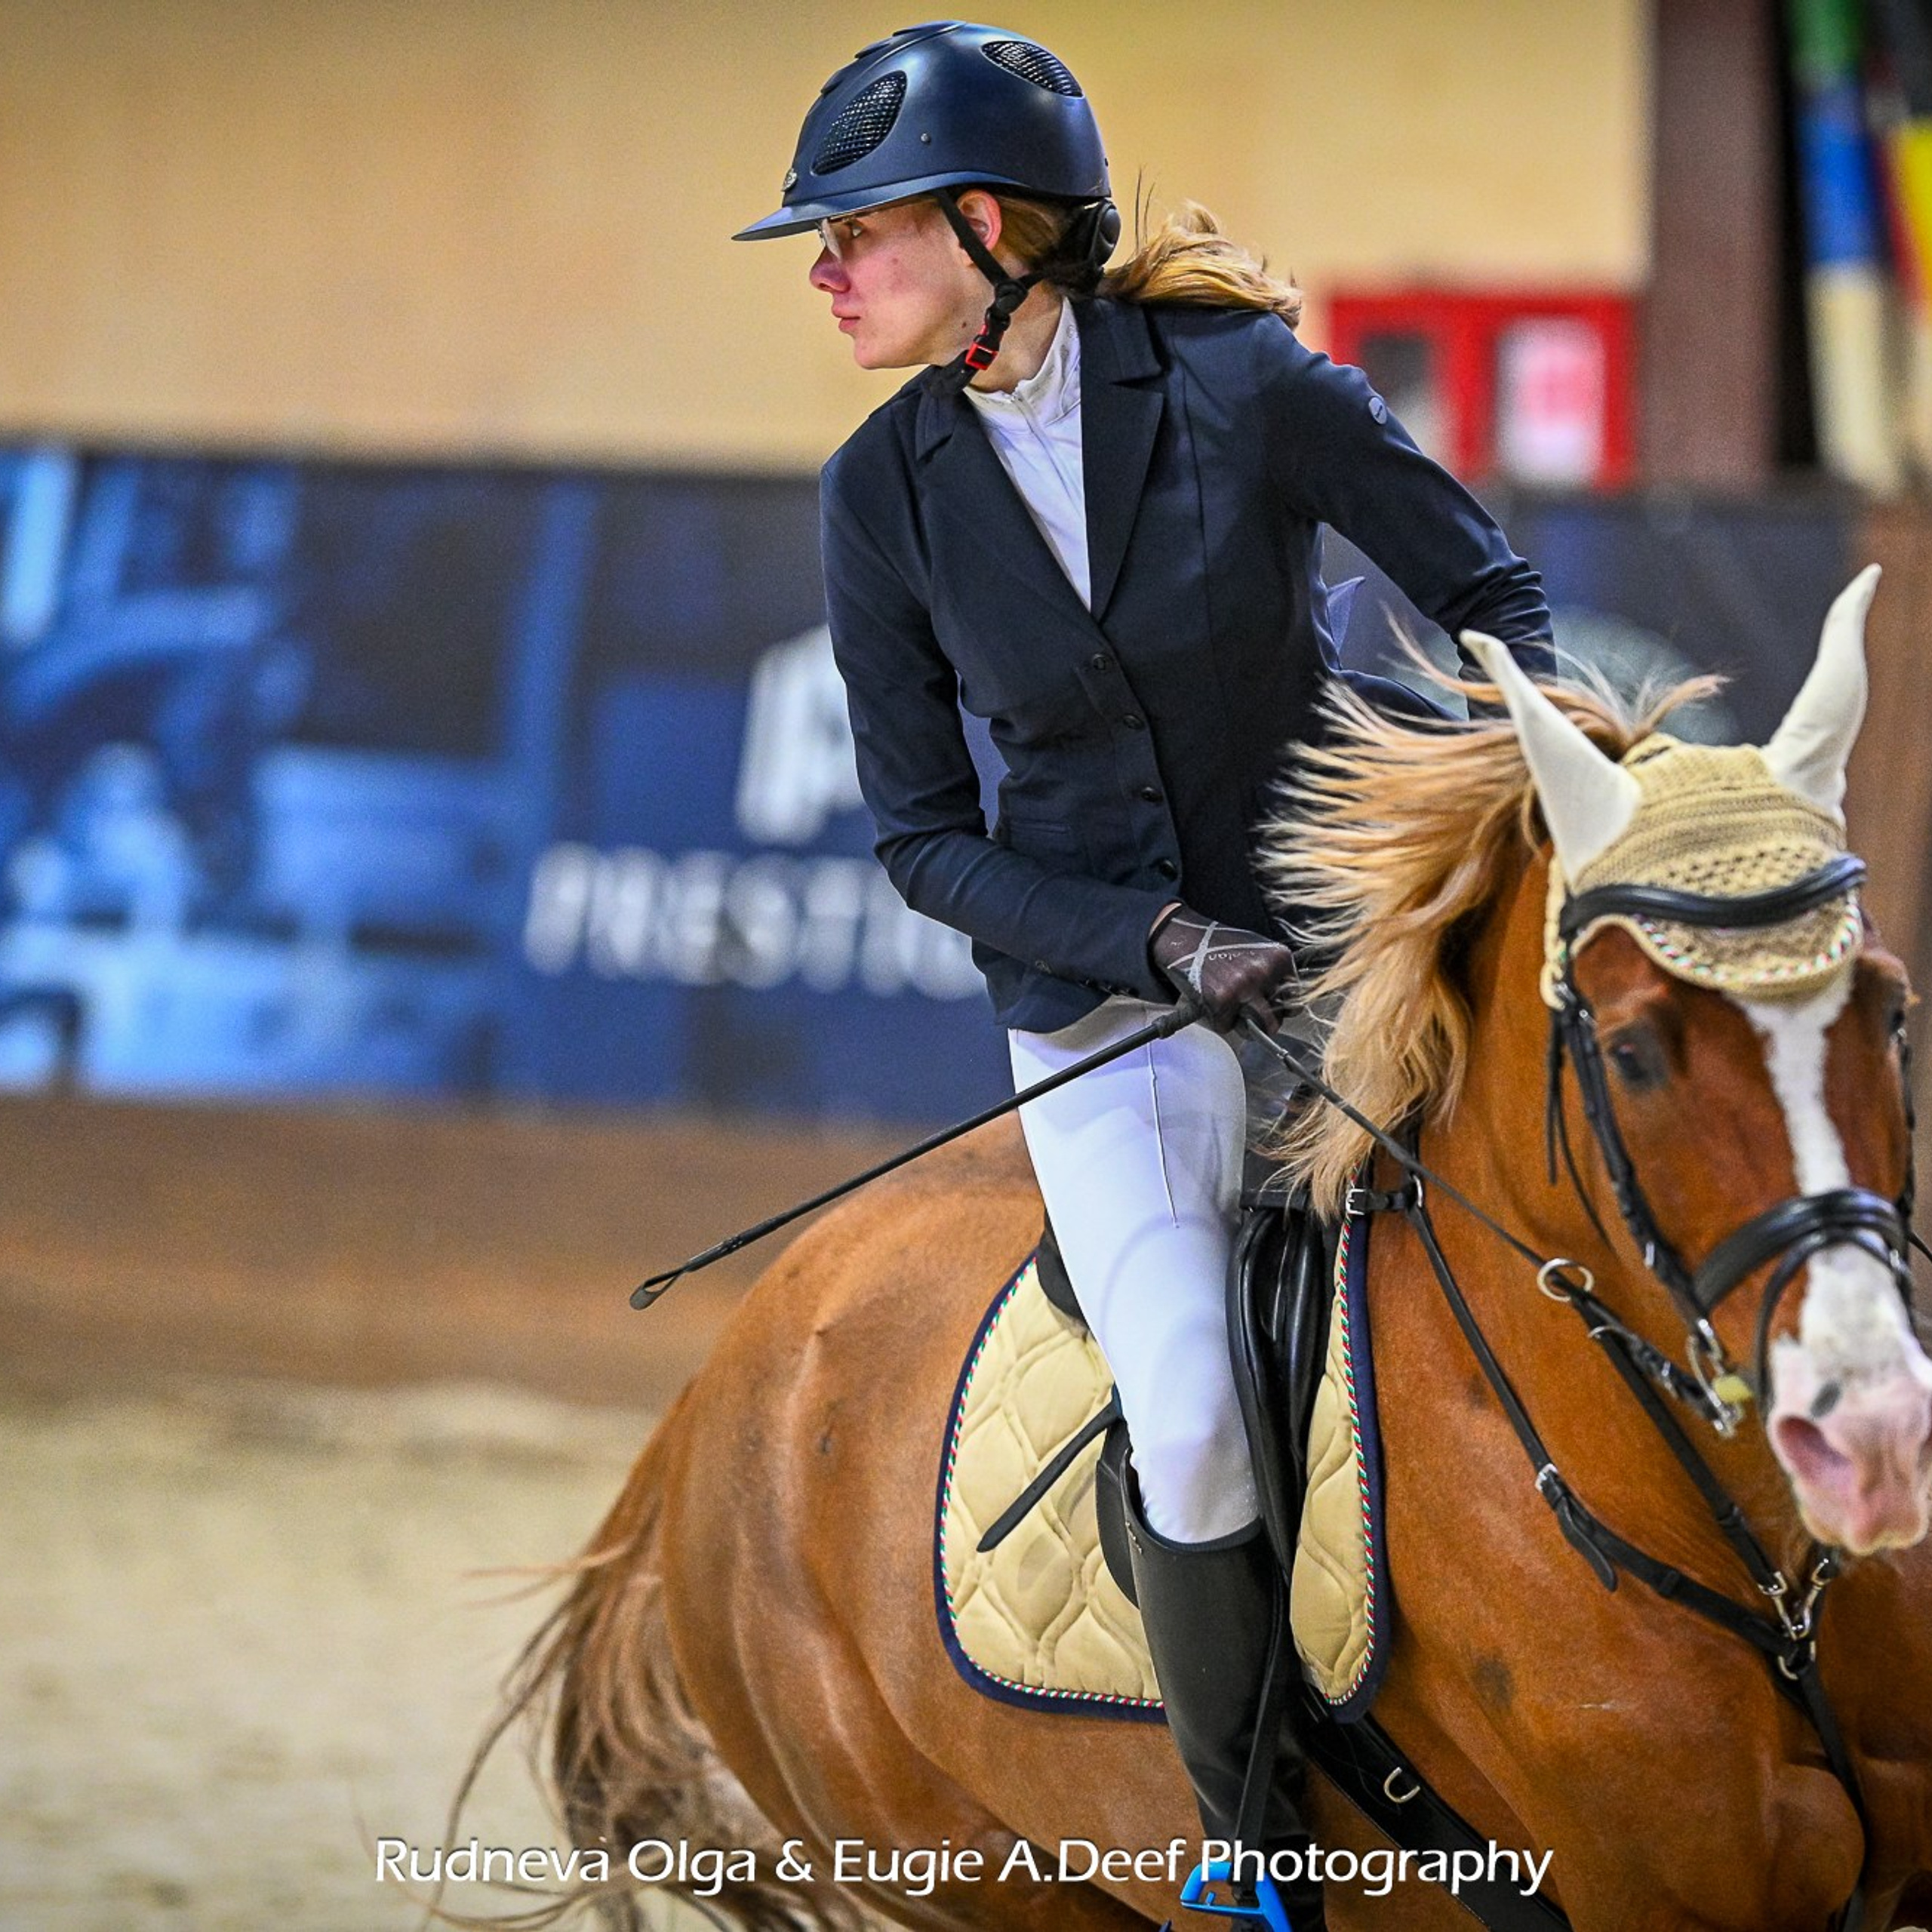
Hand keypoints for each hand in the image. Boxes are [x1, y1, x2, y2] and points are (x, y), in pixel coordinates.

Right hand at [1148, 904, 1297, 1032]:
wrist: (1183, 935)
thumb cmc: (1218, 944)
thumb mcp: (1256, 950)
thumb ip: (1272, 973)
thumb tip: (1283, 1004)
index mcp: (1279, 958)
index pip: (1294, 997)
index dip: (1278, 1005)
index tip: (1265, 1004)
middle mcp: (1264, 973)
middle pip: (1278, 1019)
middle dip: (1263, 1022)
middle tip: (1248, 1014)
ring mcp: (1243, 987)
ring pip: (1256, 1028)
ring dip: (1243, 1025)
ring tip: (1229, 1008)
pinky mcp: (1221, 1001)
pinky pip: (1226, 1026)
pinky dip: (1217, 1019)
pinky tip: (1210, 1000)